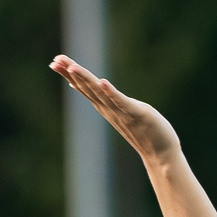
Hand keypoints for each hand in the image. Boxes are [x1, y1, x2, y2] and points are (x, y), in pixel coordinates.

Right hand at [52, 56, 180, 165]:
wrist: (162, 156)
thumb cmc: (146, 133)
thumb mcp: (123, 114)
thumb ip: (110, 102)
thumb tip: (99, 89)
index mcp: (106, 108)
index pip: (84, 88)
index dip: (69, 75)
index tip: (54, 62)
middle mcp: (110, 110)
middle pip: (87, 88)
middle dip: (72, 74)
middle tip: (55, 60)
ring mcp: (122, 113)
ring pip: (100, 94)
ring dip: (86, 80)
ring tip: (73, 67)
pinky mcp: (137, 115)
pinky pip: (122, 102)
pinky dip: (111, 93)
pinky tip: (102, 82)